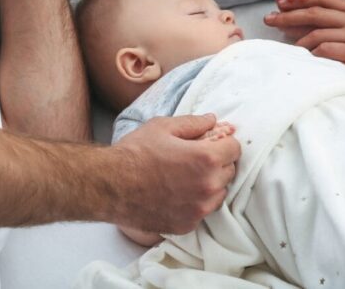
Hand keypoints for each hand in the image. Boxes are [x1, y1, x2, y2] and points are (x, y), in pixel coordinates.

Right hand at [112, 114, 239, 234]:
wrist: (110, 186)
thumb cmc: (135, 153)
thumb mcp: (163, 127)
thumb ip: (194, 123)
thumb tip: (213, 119)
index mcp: (206, 159)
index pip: (235, 148)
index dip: (223, 142)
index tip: (210, 142)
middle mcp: (208, 186)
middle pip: (229, 171)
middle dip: (217, 162)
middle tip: (194, 158)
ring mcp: (199, 209)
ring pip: (219, 193)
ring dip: (210, 184)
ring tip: (186, 176)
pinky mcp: (188, 225)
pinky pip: (203, 211)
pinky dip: (196, 202)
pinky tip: (177, 193)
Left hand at [264, 0, 344, 113]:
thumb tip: (321, 31)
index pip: (326, 0)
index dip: (302, 1)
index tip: (283, 5)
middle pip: (316, 11)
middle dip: (289, 14)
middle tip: (269, 18)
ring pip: (318, 30)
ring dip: (297, 38)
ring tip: (283, 45)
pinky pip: (326, 49)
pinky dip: (312, 53)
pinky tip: (303, 59)